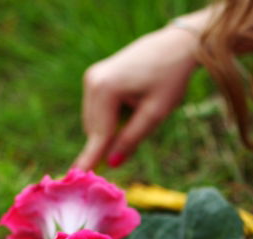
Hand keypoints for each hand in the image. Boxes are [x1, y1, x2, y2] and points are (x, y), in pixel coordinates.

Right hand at [73, 24, 199, 170]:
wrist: (174, 47)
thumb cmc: (170, 79)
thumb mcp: (155, 114)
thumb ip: (132, 139)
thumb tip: (113, 163)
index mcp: (106, 89)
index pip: (99, 134)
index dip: (92, 158)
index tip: (78, 177)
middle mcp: (92, 81)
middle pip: (94, 129)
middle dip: (109, 143)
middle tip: (131, 145)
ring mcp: (91, 77)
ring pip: (95, 121)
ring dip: (111, 130)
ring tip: (139, 113)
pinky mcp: (95, 78)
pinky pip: (98, 110)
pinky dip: (111, 119)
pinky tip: (131, 106)